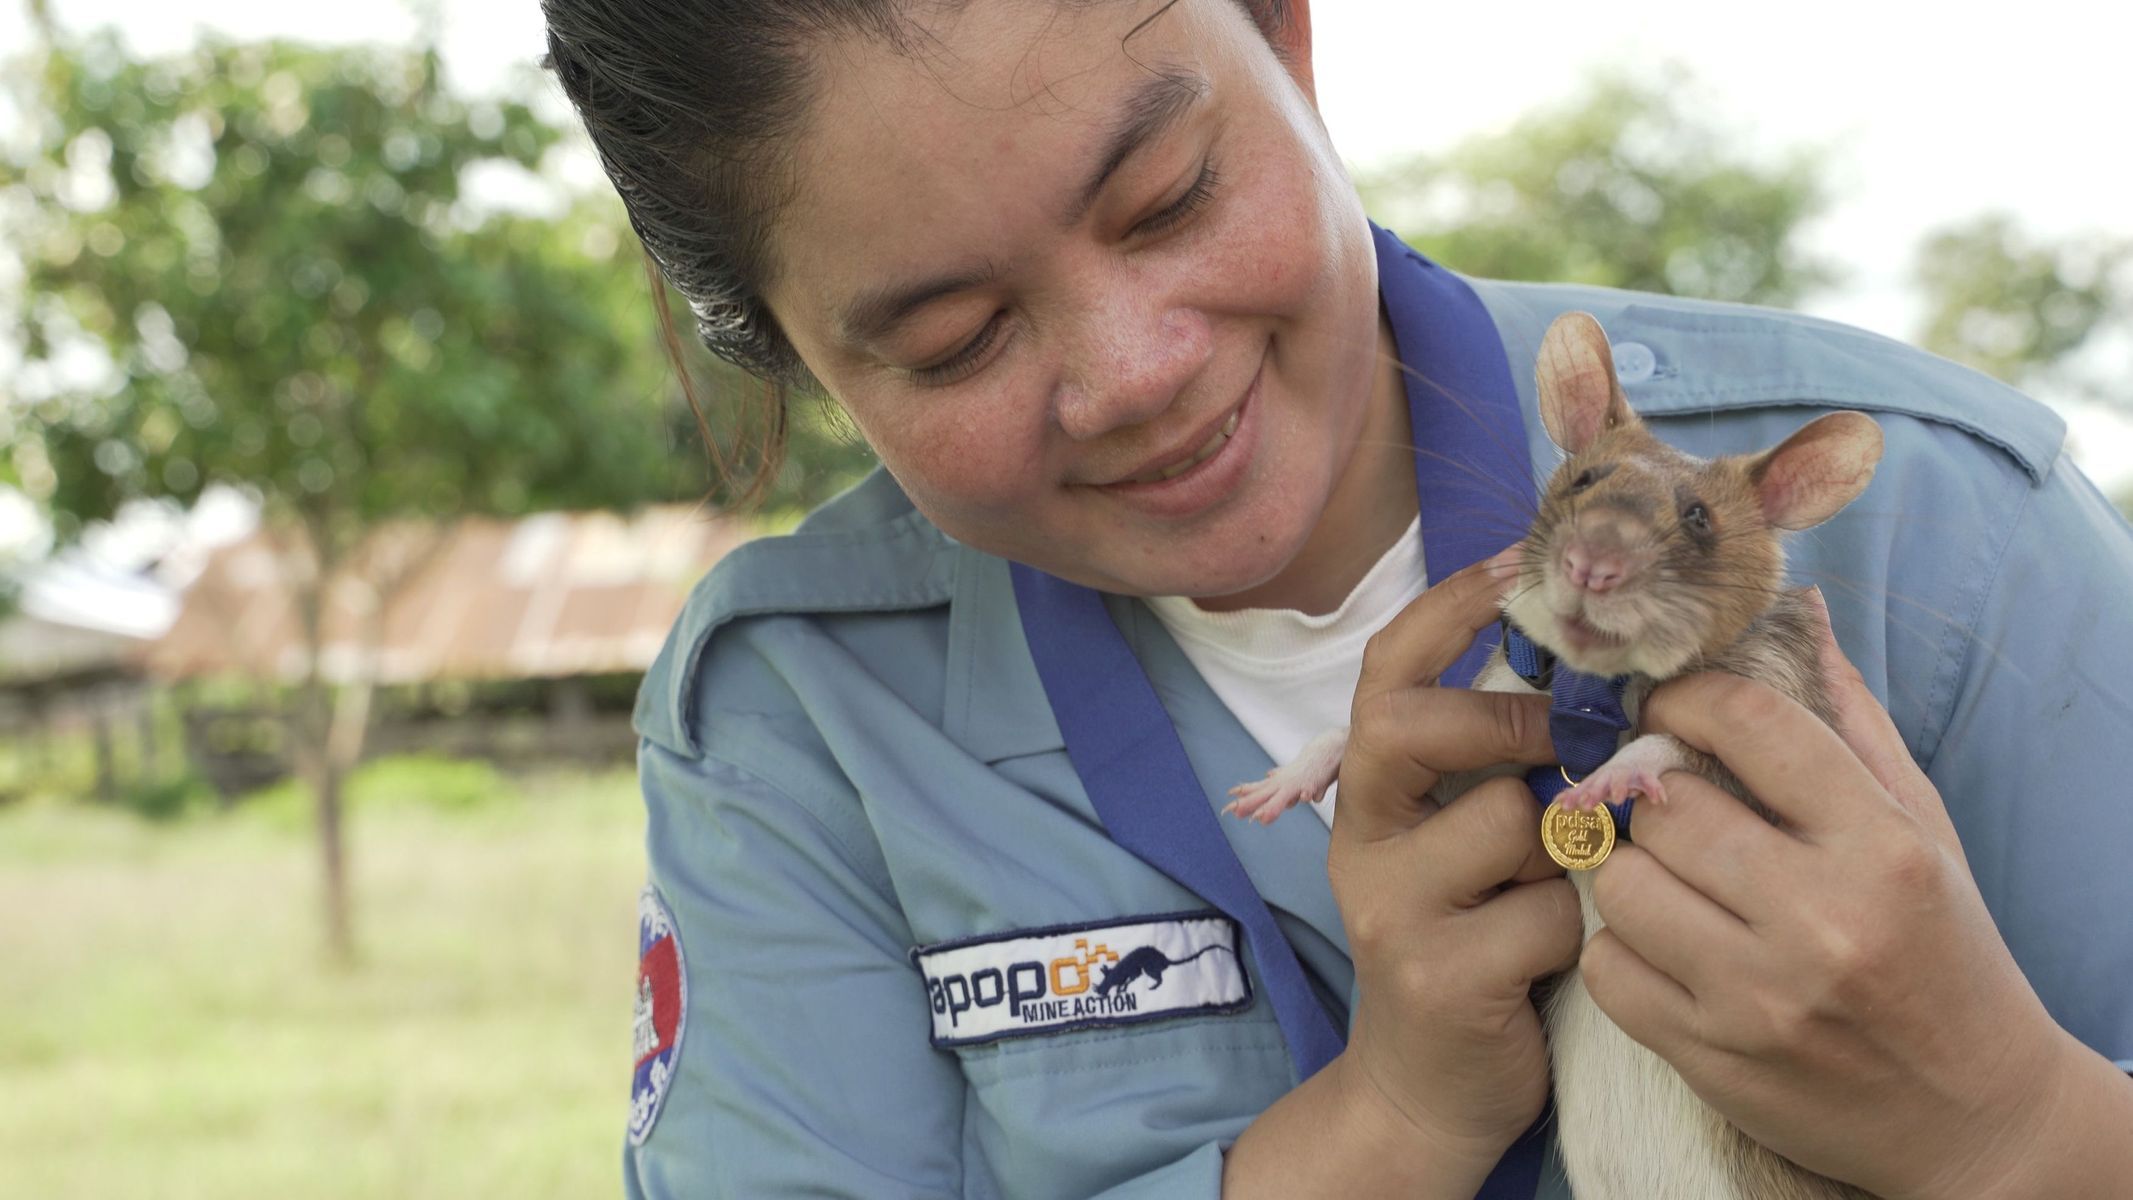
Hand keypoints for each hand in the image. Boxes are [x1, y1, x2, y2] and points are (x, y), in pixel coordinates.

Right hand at [1326, 550, 1577, 1176]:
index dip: (1446, 610)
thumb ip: (1504, 771)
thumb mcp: (1472, 845)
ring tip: (1561, 893)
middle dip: (1507, 720)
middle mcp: (1363, 840)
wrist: (1429, 1089)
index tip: (1514, 560)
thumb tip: (1603, 675)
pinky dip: (1576, 931)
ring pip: (1508, 822)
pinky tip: (1556, 960)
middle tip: (1565, 742)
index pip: (1385, 673)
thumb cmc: (1478, 943)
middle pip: (1413, 726)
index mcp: (1373, 795)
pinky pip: (1545, 913)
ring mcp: (1390, 909)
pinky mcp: (1436, 974)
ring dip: (1566, 852)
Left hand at [1580, 589, 2126, 1197]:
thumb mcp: (1920, 830)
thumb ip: (1850, 725)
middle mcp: (1820, 920)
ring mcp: (1758, 996)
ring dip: (1628, 870)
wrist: (1971, 1117)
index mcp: (1881, 847)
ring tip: (1667, 876)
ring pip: (1620, 883)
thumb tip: (1793, 616)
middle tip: (1668, 805)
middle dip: (1655, 797)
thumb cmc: (1941, 953)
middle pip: (1666, 806)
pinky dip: (1618, 949)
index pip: (1752, 724)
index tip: (1670, 704)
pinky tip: (1661, 946)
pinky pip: (1606, 968)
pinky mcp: (1710, 1058)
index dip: (1690, 697)